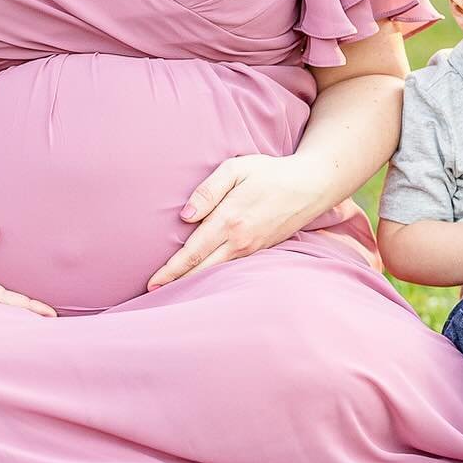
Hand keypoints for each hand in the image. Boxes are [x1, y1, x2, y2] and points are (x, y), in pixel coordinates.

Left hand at [145, 154, 326, 289]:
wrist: (310, 186)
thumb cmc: (269, 173)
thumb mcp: (236, 168)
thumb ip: (208, 190)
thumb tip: (185, 216)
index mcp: (229, 220)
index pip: (192, 252)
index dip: (171, 269)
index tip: (152, 282)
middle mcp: (239, 241)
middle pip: (201, 270)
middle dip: (176, 283)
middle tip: (152, 294)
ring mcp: (252, 250)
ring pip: (217, 273)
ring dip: (194, 283)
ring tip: (172, 292)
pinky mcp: (261, 252)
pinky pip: (232, 270)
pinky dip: (215, 279)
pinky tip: (204, 281)